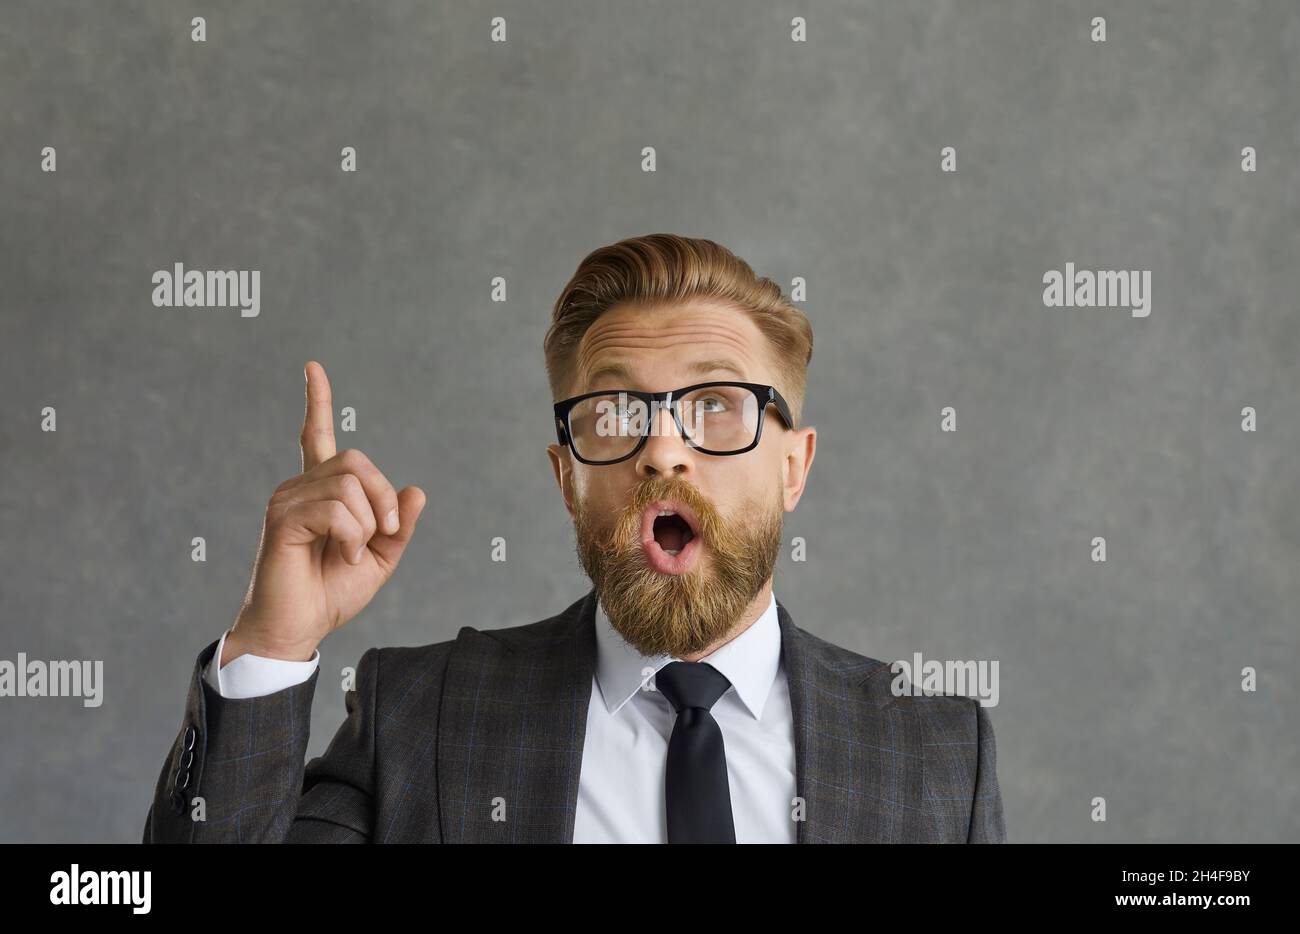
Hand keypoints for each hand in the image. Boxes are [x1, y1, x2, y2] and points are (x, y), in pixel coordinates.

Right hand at [223, 361, 426, 664]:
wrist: (298, 629)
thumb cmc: (331, 594)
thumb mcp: (381, 559)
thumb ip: (399, 526)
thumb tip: (416, 491)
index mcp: (321, 493)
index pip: (316, 435)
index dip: (318, 401)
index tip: (313, 367)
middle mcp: (299, 487)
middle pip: (357, 461)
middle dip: (382, 498)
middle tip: (383, 535)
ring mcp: (287, 500)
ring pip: (350, 486)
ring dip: (368, 525)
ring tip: (353, 553)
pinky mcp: (283, 519)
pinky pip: (337, 510)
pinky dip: (354, 537)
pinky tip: (344, 556)